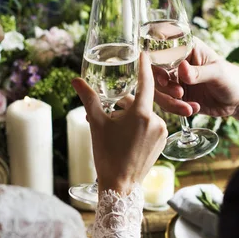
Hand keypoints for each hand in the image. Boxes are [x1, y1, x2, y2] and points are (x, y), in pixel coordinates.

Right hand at [72, 53, 167, 194]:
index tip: (144, 53)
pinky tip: (126, 136)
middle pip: (140, 101)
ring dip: (131, 115)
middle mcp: (157, 121)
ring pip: (145, 114)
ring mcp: (162, 132)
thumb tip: (76, 80)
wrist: (120, 184)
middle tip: (109, 110)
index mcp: (141, 114)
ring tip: (114, 128)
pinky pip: (151, 125)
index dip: (144, 66)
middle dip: (125, 103)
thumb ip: (89, 98)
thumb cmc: (107, 154)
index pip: (145, 82)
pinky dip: (139, 125)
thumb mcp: (97, 124)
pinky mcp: (162, 141)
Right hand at [153, 37, 238, 130]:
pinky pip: (167, 103)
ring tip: (188, 107)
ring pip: (158, 91)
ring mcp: (174, 80)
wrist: (238, 100)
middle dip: (163, 87)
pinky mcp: (175, 96)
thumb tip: (182, 68)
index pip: (161, 50)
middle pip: (154, 73)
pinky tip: (194, 108)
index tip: (164, 78)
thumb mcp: (217, 73)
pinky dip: (177, 109)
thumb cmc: (231, 78)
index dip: (156, 64)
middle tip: (179, 93)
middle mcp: (175, 63)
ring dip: (170, 101)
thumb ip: (199, 72)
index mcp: (185, 48)